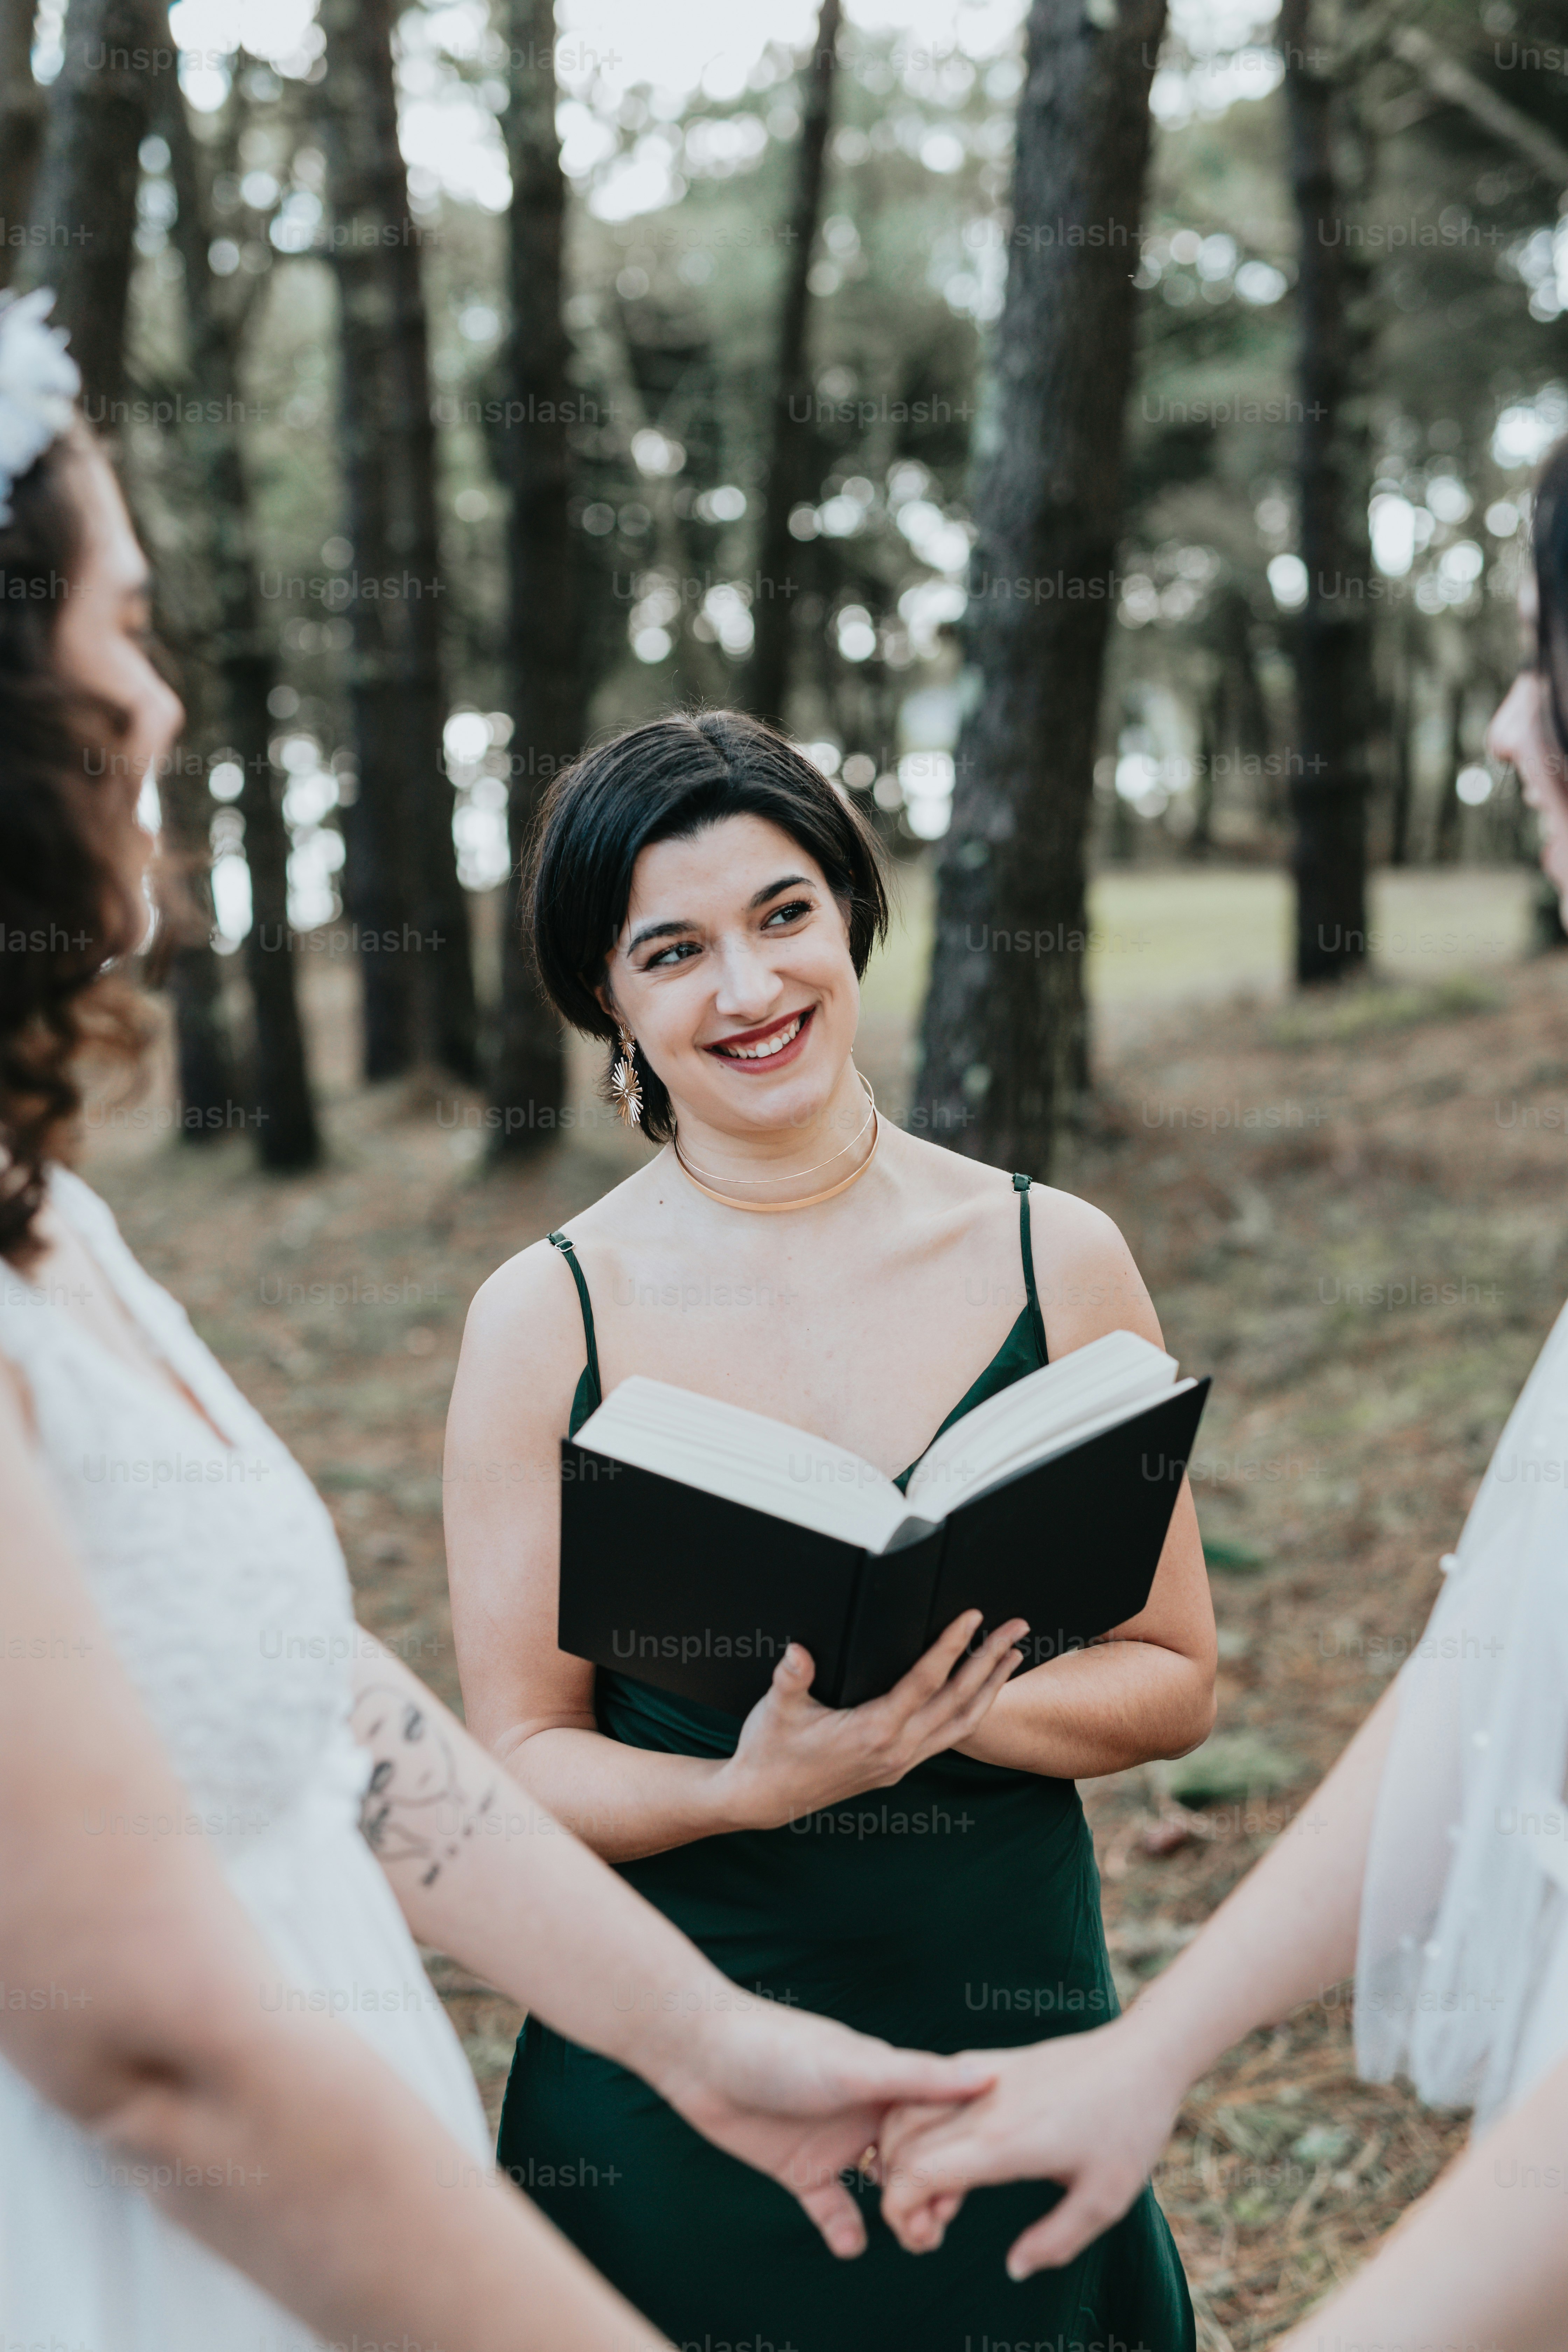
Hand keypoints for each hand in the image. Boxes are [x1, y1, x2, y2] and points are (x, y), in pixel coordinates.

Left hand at [656, 1998, 996, 2258]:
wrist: (702, 2054)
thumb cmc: (781, 2047)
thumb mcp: (855, 2066)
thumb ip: (919, 2078)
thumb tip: (989, 2075)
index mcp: (888, 2083)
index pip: (940, 2122)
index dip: (961, 2154)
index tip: (978, 2186)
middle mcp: (866, 2113)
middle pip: (915, 2161)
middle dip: (933, 2193)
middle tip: (941, 2227)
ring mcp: (833, 2142)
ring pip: (880, 2187)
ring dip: (897, 2215)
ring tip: (913, 2242)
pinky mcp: (798, 2168)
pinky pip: (830, 2207)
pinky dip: (843, 2229)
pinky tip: (851, 2246)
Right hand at [718, 1610, 1027, 1833]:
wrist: (764, 1798)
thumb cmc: (770, 1750)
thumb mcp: (776, 1710)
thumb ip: (790, 1677)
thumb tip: (798, 1652)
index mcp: (873, 1731)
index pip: (925, 1682)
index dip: (951, 1647)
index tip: (973, 1617)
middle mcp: (896, 1750)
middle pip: (957, 1701)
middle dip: (990, 1661)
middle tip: (1017, 1629)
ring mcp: (900, 1762)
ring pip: (961, 1724)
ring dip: (991, 1688)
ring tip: (1014, 1657)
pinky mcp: (897, 1768)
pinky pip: (946, 1737)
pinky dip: (969, 1711)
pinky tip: (978, 1694)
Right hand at [878, 2013, 1185, 2277]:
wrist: (1144, 2054)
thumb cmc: (1129, 2128)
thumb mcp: (1104, 2201)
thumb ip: (1055, 2240)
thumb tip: (1014, 2267)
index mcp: (1005, 2142)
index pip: (916, 2172)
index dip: (901, 2212)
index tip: (923, 2238)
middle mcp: (983, 2106)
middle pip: (902, 2146)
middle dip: (897, 2193)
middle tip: (931, 2227)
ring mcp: (984, 2078)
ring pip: (908, 2111)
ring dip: (902, 2155)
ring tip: (939, 2196)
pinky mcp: (993, 2062)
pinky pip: (933, 2089)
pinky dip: (919, 2122)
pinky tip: (949, 2155)